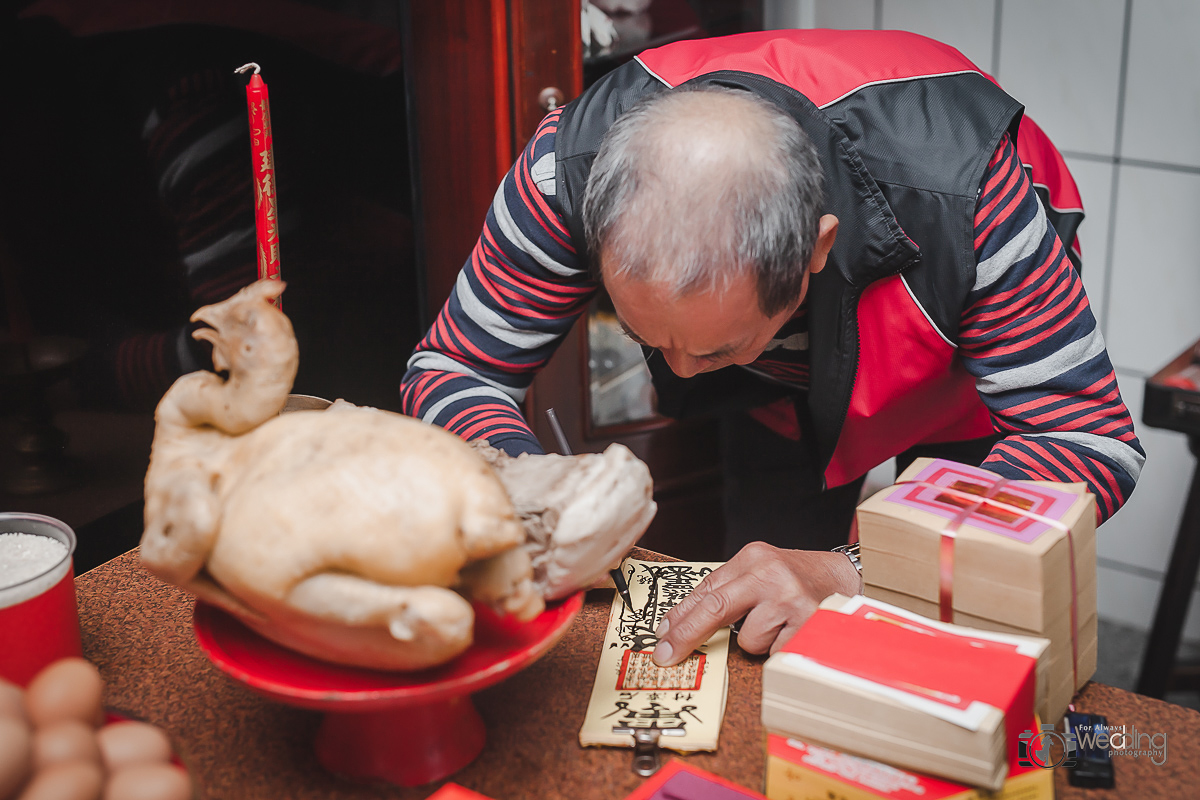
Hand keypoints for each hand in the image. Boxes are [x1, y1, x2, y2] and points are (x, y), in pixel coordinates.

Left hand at [651, 542, 861, 665]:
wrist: (845, 580)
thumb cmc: (796, 581)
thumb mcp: (760, 573)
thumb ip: (729, 592)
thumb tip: (683, 624)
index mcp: (752, 557)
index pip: (705, 589)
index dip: (679, 616)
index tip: (661, 636)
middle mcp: (770, 574)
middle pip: (715, 608)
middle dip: (686, 635)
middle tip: (666, 655)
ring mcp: (790, 598)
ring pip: (747, 639)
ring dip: (757, 641)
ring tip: (777, 624)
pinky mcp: (807, 624)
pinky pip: (773, 651)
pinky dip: (778, 648)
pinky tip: (792, 631)